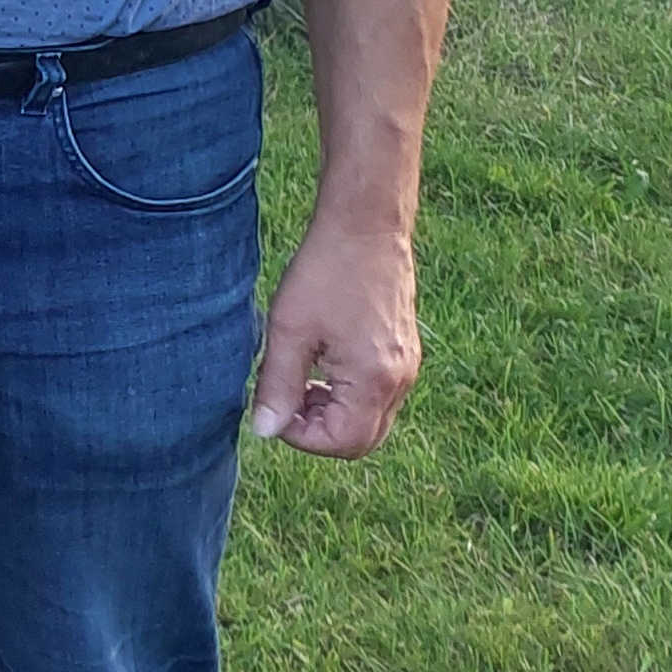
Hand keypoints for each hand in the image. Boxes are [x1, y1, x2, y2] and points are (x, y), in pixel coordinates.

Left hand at [251, 208, 421, 455]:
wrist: (366, 228)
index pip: (342, 443)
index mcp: (374, 381)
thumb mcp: (288, 329)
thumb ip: (276, 385)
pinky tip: (321, 364)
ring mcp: (408, 368)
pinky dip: (349, 396)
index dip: (300, 436)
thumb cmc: (325, 273)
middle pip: (361, 441)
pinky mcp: (406, 354)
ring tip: (300, 377)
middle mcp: (400, 382)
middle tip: (285, 397)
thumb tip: (262, 431)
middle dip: (319, 431)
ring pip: (372, 421)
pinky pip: (379, 397)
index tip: (273, 406)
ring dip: (333, 414)